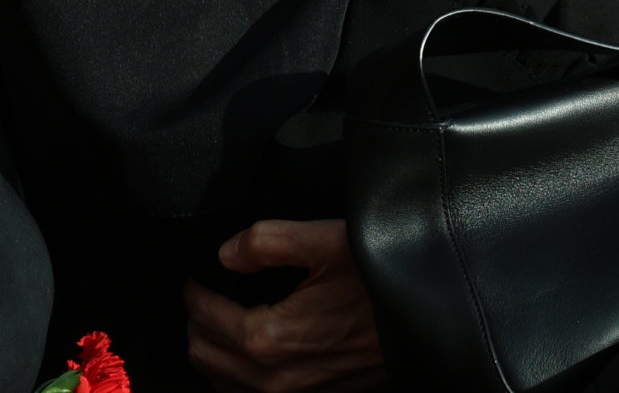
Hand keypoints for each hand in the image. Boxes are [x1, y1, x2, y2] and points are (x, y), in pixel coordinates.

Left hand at [185, 219, 384, 392]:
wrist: (424, 318)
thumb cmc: (378, 278)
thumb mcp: (325, 241)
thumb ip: (265, 240)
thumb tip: (227, 253)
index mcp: (268, 337)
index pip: (204, 316)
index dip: (194, 291)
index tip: (198, 275)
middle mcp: (273, 378)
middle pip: (203, 355)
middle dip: (198, 321)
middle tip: (207, 293)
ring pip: (222, 381)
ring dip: (214, 350)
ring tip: (223, 319)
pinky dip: (237, 374)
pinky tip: (249, 349)